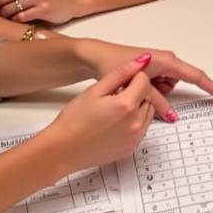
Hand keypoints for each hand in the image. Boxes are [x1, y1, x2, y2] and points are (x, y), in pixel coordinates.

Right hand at [48, 55, 156, 173]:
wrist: (63, 150)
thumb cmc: (74, 120)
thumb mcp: (95, 90)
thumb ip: (120, 74)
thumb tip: (140, 62)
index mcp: (126, 105)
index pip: (144, 81)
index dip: (133, 77)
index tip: (121, 82)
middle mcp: (135, 123)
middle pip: (149, 97)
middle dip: (137, 92)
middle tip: (116, 94)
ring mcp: (135, 138)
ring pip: (148, 113)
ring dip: (138, 107)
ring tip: (115, 109)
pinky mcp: (131, 148)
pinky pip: (142, 129)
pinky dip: (135, 122)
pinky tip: (116, 122)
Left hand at [75, 39, 212, 108]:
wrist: (95, 57)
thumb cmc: (114, 64)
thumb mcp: (137, 86)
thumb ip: (156, 101)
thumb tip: (172, 116)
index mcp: (167, 61)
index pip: (197, 77)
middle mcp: (167, 61)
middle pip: (178, 85)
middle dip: (164, 94)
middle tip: (146, 93)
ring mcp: (159, 65)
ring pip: (168, 88)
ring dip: (155, 93)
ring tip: (135, 87)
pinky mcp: (152, 70)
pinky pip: (159, 86)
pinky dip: (151, 90)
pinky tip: (135, 87)